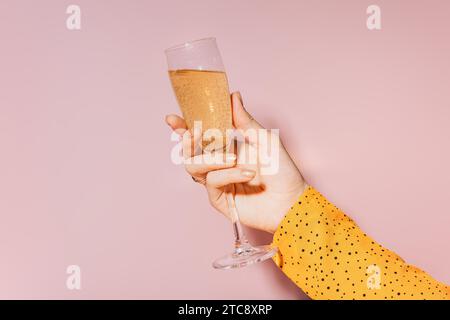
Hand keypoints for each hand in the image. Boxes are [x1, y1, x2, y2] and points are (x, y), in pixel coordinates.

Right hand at [165, 92, 305, 232]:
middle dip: (186, 142)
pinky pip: (212, 183)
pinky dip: (228, 174)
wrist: (292, 201)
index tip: (172, 119)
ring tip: (233, 158)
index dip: (183, 128)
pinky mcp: (220, 200)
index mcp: (227, 148)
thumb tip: (232, 95)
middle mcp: (219, 166)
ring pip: (195, 168)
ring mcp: (218, 184)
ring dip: (211, 159)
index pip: (199, 137)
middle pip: (189, 154)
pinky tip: (245, 173)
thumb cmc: (283, 171)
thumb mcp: (265, 139)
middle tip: (193, 133)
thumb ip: (245, 120)